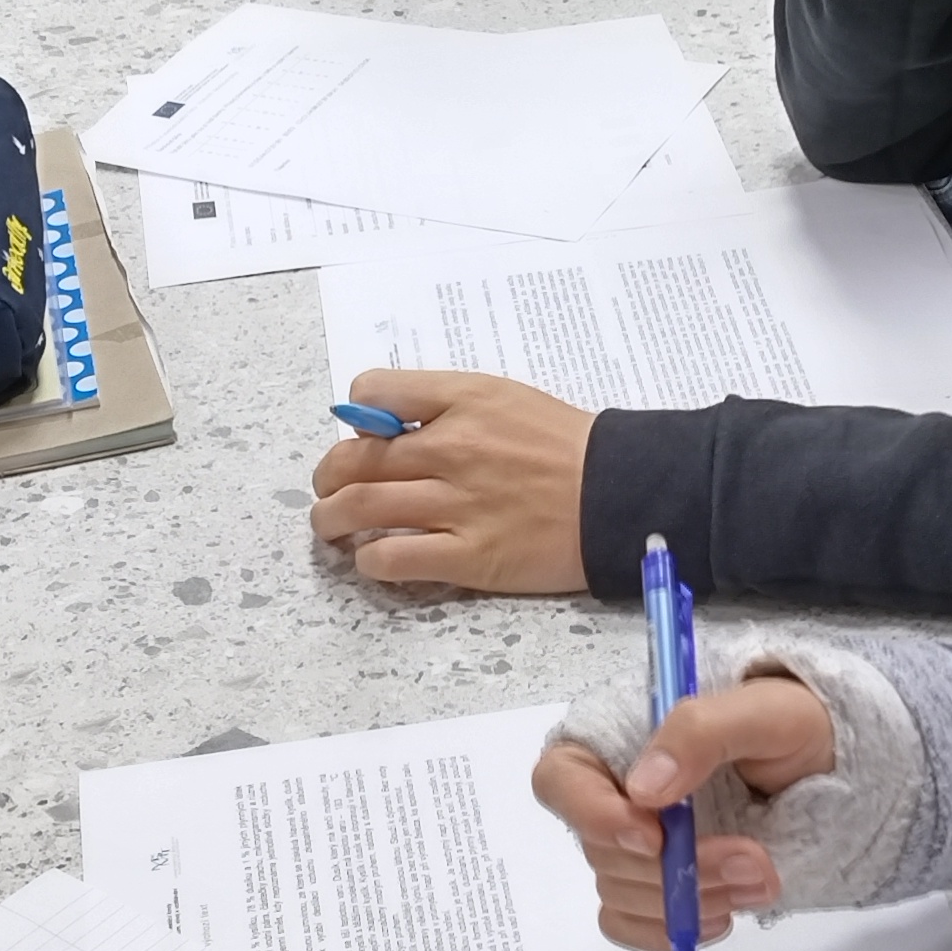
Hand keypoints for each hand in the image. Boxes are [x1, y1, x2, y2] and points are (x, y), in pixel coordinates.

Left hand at [308, 370, 592, 590]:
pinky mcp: (470, 557)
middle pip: (353, 458)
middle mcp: (453, 449)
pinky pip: (392, 557)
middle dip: (328, 477)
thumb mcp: (505, 398)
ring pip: (360, 508)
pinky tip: (374, 558)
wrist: (623, 495)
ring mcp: (458, 505)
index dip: (358, 417)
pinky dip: (369, 559)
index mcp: (463, 402)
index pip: (373, 391)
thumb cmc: (566, 447)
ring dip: (332, 520)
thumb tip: (380, 423)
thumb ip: (444, 405)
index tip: (365, 438)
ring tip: (332, 527)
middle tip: (330, 490)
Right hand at [531, 675, 836, 950]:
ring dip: (689, 899)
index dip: (593, 815)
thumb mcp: (764, 711)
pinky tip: (723, 914)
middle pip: (601, 850)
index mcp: (616, 739)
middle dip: (674, 867)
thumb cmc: (796, 724)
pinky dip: (673, 930)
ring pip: (622, 893)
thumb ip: (701, 733)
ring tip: (759, 879)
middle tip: (750, 860)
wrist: (836, 767)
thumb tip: (644, 788)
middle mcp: (613, 794)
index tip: (653, 837)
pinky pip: (631, 924)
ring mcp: (635, 846)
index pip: (561, 780)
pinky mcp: (657, 886)